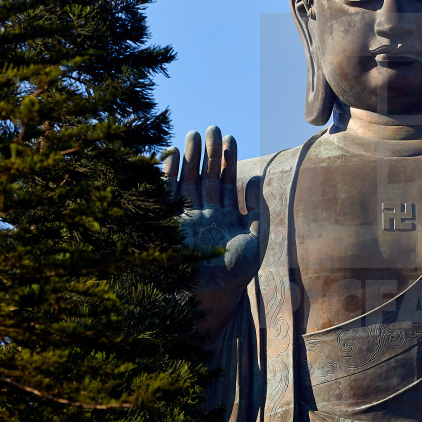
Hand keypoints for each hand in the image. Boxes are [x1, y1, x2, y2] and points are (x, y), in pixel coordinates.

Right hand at [163, 126, 260, 332]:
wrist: (209, 294)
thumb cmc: (235, 272)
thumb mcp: (254, 239)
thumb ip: (256, 210)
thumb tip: (254, 179)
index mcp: (222, 217)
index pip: (224, 181)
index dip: (227, 159)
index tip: (230, 137)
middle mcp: (203, 214)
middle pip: (204, 176)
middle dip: (208, 152)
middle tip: (212, 127)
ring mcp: (184, 218)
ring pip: (186, 181)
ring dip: (189, 158)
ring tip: (193, 133)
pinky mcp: (167, 222)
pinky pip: (165, 195)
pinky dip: (166, 176)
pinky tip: (170, 155)